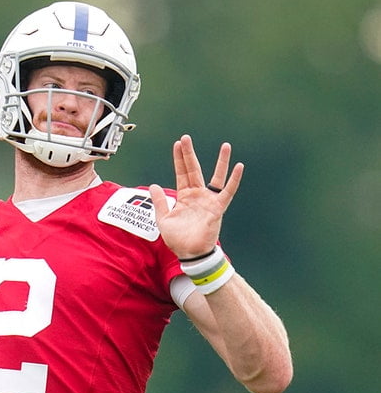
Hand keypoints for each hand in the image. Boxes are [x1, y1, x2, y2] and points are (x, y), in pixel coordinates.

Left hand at [148, 134, 243, 258]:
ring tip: (225, 146)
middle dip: (190, 154)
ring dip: (221, 161)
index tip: (177, 144)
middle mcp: (197, 195)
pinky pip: (227, 191)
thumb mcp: (163, 219)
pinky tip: (239, 166)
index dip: (179, 159)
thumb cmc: (178, 240)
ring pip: (216, 176)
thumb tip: (153, 185)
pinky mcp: (217, 208)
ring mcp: (208, 200)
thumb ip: (159, 202)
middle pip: (194, 169)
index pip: (181, 173)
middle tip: (186, 138)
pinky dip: (234, 179)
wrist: (189, 254)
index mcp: (183, 197)